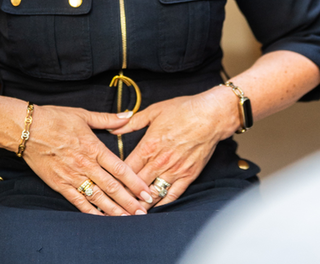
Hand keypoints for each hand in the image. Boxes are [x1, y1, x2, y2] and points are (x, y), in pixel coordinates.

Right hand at [20, 105, 153, 216]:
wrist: (26, 129)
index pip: (120, 169)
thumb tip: (128, 115)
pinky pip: (78, 202)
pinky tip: (102, 219)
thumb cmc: (53, 119)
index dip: (135, 183)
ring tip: (129, 219)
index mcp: (93, 147)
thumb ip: (107, 119)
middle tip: (144, 212)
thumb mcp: (82, 115)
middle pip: (112, 187)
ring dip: (115, 210)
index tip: (147, 192)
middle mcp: (85, 164)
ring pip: (98, 197)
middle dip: (130, 201)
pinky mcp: (60, 184)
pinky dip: (91, 211)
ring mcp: (72, 176)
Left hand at [107, 87, 238, 206]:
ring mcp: (175, 170)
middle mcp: (160, 161)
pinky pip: (173, 194)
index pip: (126, 168)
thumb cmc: (183, 110)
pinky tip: (154, 208)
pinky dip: (163, 203)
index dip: (116, 178)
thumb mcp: (153, 111)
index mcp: (148, 145)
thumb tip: (113, 129)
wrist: (210, 116)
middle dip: (125, 193)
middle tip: (115, 201)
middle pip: (137, 183)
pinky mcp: (189, 175)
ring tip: (131, 209)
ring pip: (153, 192)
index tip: (108, 183)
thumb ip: (131, 123)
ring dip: (142, 202)